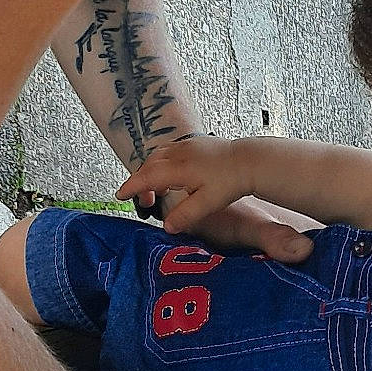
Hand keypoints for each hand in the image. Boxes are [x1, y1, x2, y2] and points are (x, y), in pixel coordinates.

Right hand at [120, 138, 313, 261]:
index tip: (120, 196)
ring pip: (159, 156)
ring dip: (151, 171)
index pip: (146, 177)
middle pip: (149, 165)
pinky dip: (162, 162)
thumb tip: (167, 227)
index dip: (131, 187)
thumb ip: (185, 216)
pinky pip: (169, 151)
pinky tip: (170, 174)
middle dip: (140, 182)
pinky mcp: (195, 143)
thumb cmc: (231, 181)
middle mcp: (179, 153)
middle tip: (144, 202)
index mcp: (178, 167)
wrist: (251, 161)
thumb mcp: (208, 204)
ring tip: (156, 190)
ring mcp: (187, 145)